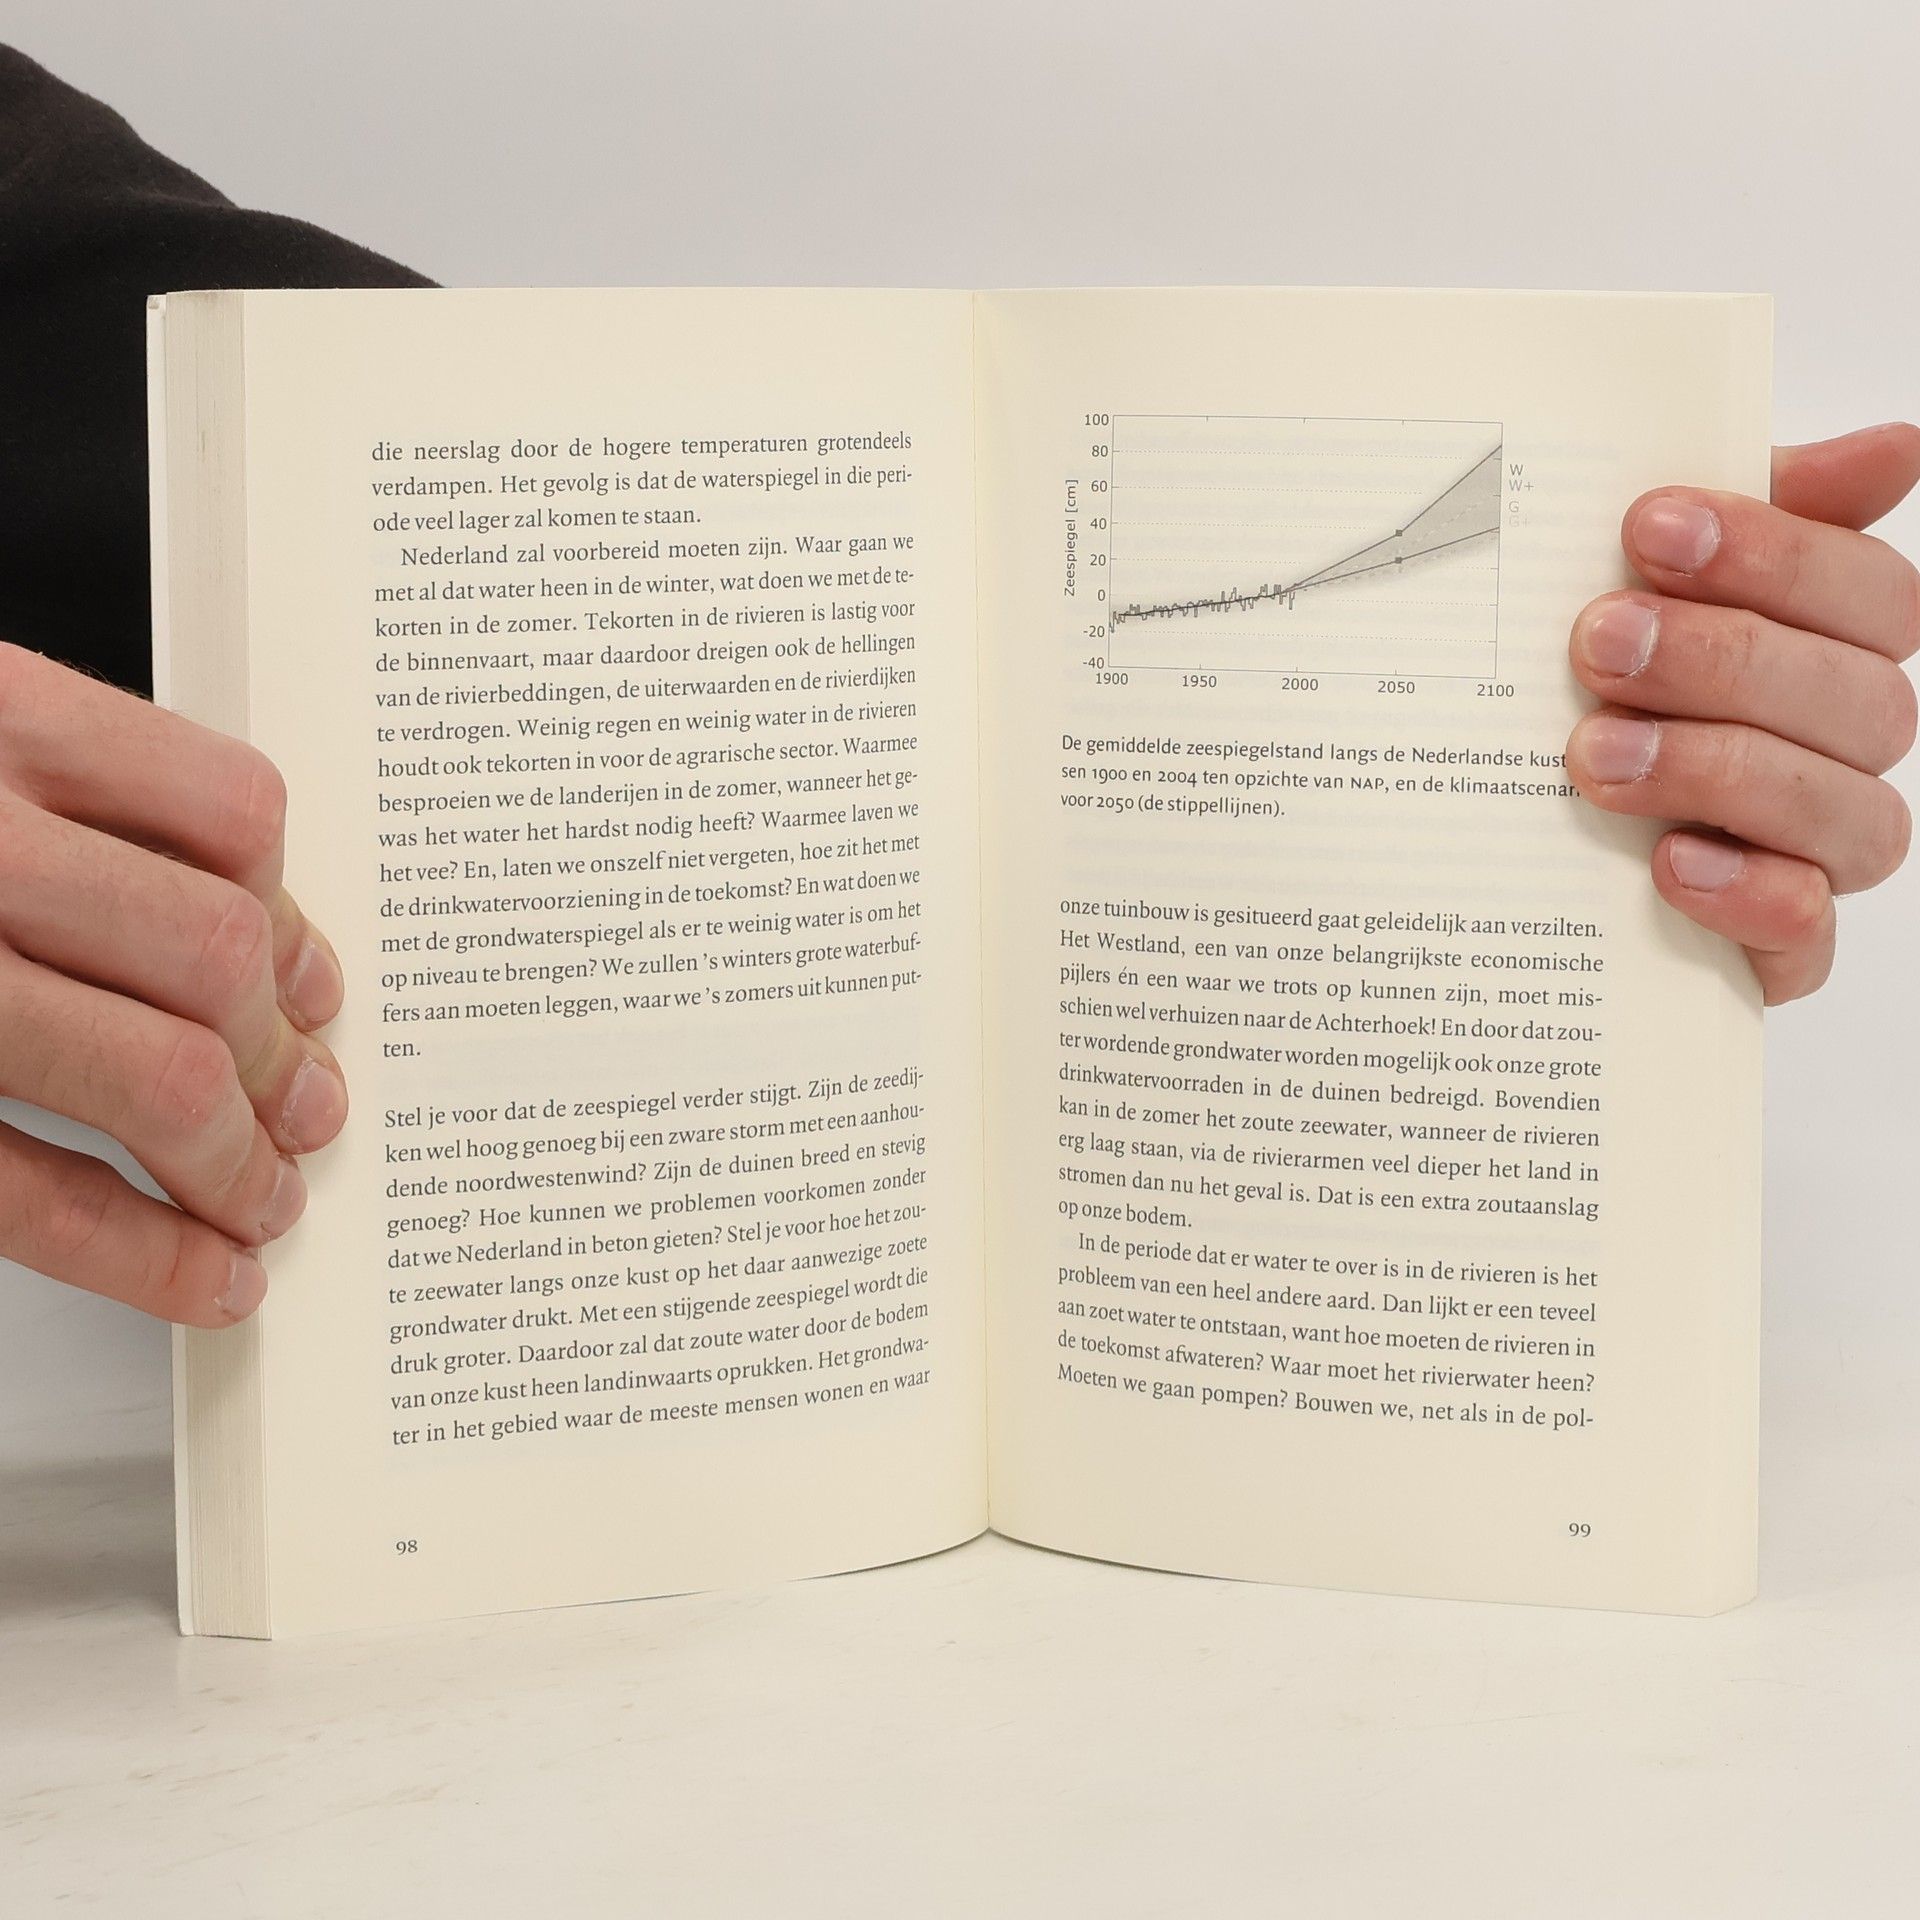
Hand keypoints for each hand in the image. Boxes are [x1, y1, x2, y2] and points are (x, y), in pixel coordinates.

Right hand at [0, 646, 346, 1325]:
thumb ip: (69, 797)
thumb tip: (255, 925)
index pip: (229, 811)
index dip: (295, 919)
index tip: (315, 987)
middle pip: (210, 956)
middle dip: (283, 1059)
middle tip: (310, 1111)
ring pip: (151, 1076)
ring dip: (239, 1161)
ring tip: (265, 1199)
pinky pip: (24, 1190)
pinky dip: (139, 1250)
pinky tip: (195, 1275)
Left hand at [1565, 424, 1919, 1002]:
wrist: (1504, 830)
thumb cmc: (1597, 677)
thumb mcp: (1647, 578)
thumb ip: (1756, 504)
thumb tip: (1896, 447)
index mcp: (1834, 648)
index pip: (1869, 593)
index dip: (1773, 554)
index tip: (1648, 527)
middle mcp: (1844, 750)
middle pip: (1860, 701)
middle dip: (1724, 661)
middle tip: (1599, 643)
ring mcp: (1816, 852)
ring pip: (1848, 815)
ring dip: (1719, 772)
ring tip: (1594, 754)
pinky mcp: (1771, 947)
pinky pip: (1807, 936)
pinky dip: (1749, 896)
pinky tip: (1669, 862)